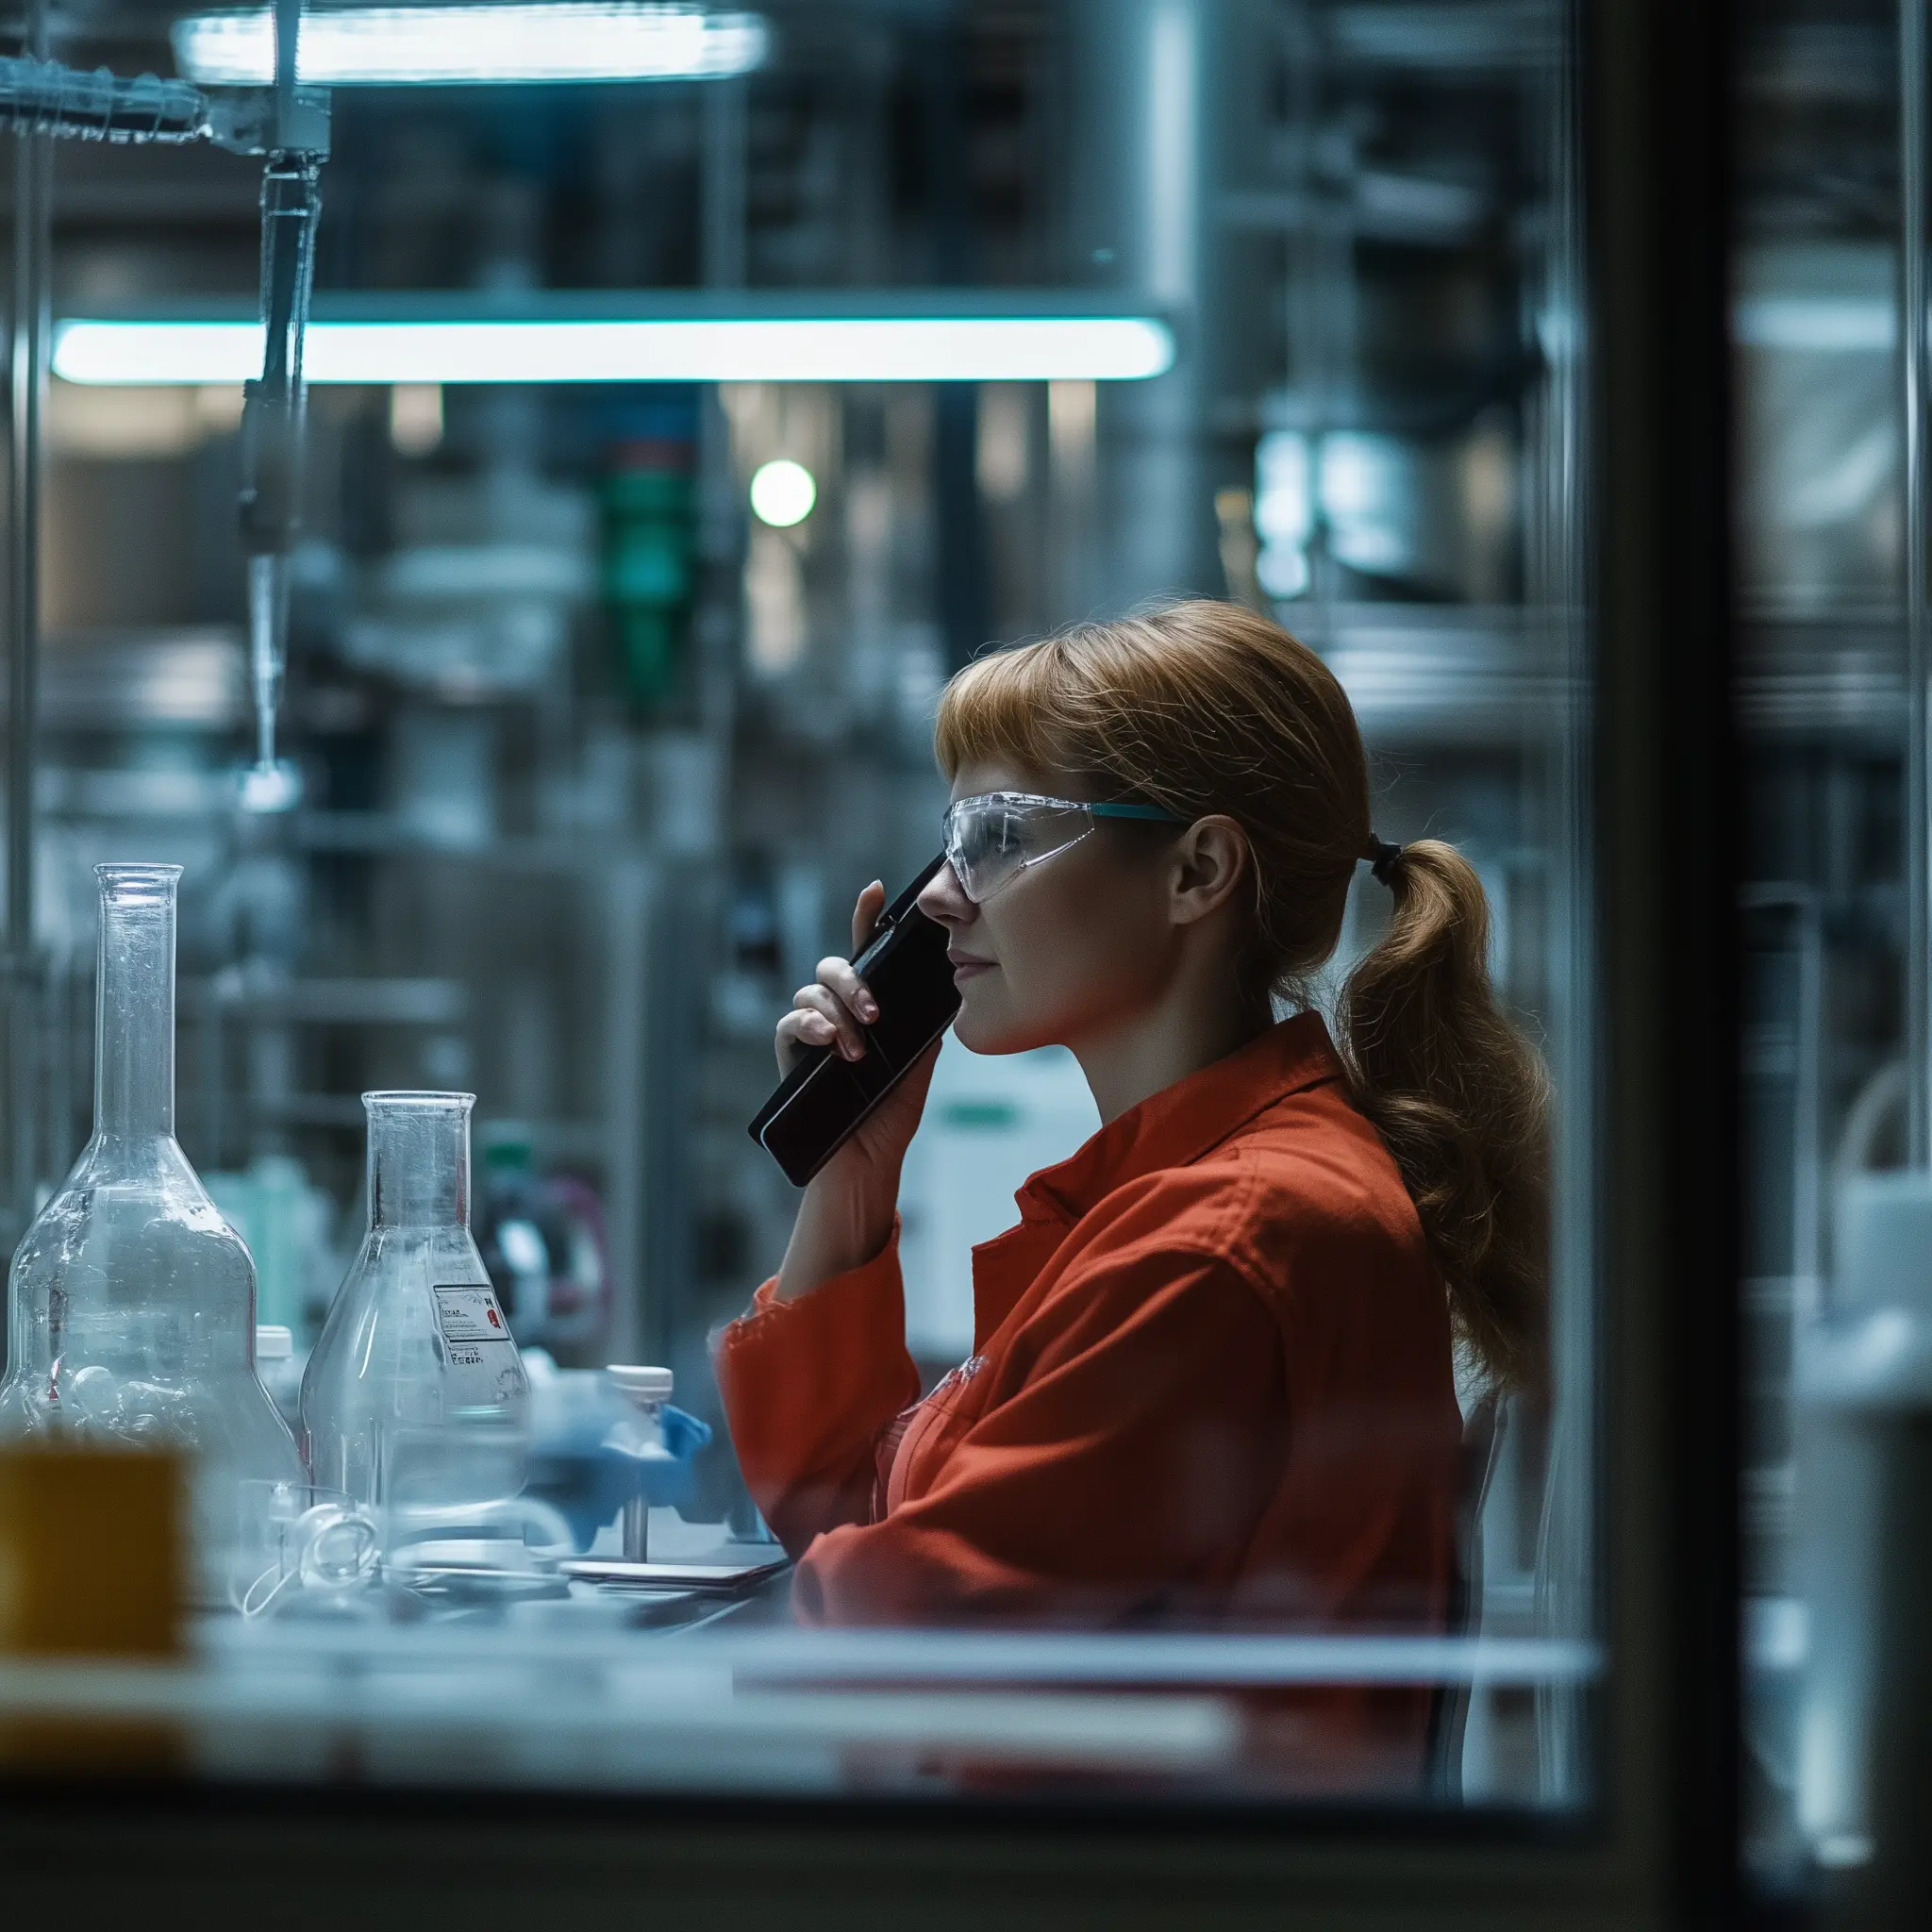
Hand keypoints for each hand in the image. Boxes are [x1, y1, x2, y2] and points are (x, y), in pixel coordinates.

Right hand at [772, 882, 941, 1301]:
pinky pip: (790, 1022)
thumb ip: (921, 1024)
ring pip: (811, 991)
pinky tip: (829, 1041)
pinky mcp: (791, 1055)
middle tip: (875, 1012)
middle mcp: (837, 1014)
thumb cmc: (890, 1116)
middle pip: (832, 966)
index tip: (876, 889)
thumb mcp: (919, 1064)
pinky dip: (811, 1025)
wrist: (865, 1164)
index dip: (866, 920)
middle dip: (852, 978)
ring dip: (837, 1011)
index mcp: (869, 1010)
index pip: (867, 955)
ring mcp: (811, 1033)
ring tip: (856, 1045)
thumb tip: (941, 983)